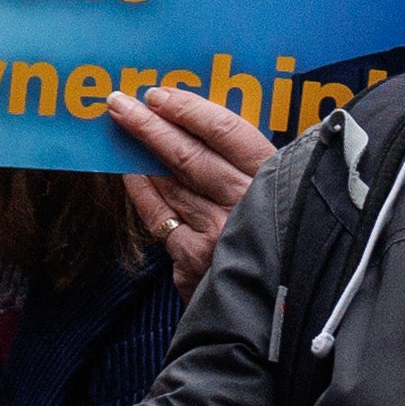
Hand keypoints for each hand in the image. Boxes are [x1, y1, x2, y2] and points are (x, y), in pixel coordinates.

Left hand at [97, 79, 267, 292]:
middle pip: (189, 153)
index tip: (160, 95)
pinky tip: (129, 174)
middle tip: (120, 103)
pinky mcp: (194, 258)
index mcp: (273, 179)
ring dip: (141, 154)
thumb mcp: (284, 197)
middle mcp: (246, 202)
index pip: (227, 132)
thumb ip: (256, 166)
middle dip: (149, 125)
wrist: (271, 310)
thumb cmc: (280, 244)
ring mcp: (217, 231)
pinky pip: (159, 216)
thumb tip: (210, 127)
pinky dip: (142, 191)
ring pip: (170, 182)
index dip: (189, 110)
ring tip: (120, 131)